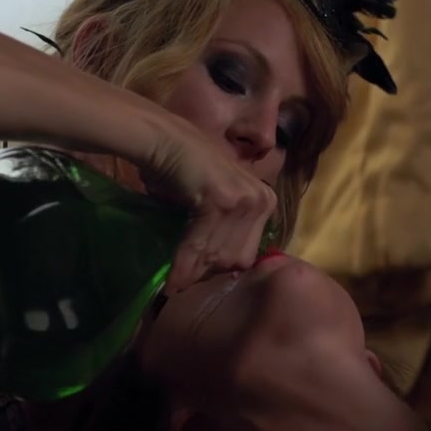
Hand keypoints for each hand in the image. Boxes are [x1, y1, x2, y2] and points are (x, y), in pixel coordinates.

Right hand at [133, 114, 276, 291]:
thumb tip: (217, 270)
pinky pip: (201, 245)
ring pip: (220, 255)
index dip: (222, 269)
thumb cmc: (185, 171)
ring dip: (194, 274)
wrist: (165, 140)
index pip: (249, 251)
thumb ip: (224, 230)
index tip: (200, 283)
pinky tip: (171, 281)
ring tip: (174, 289)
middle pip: (238, 257)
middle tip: (185, 288)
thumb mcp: (217, 203)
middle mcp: (262, 200)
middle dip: (210, 275)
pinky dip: (184, 264)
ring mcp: (244, 201)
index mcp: (266, 201)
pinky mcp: (222, 202)